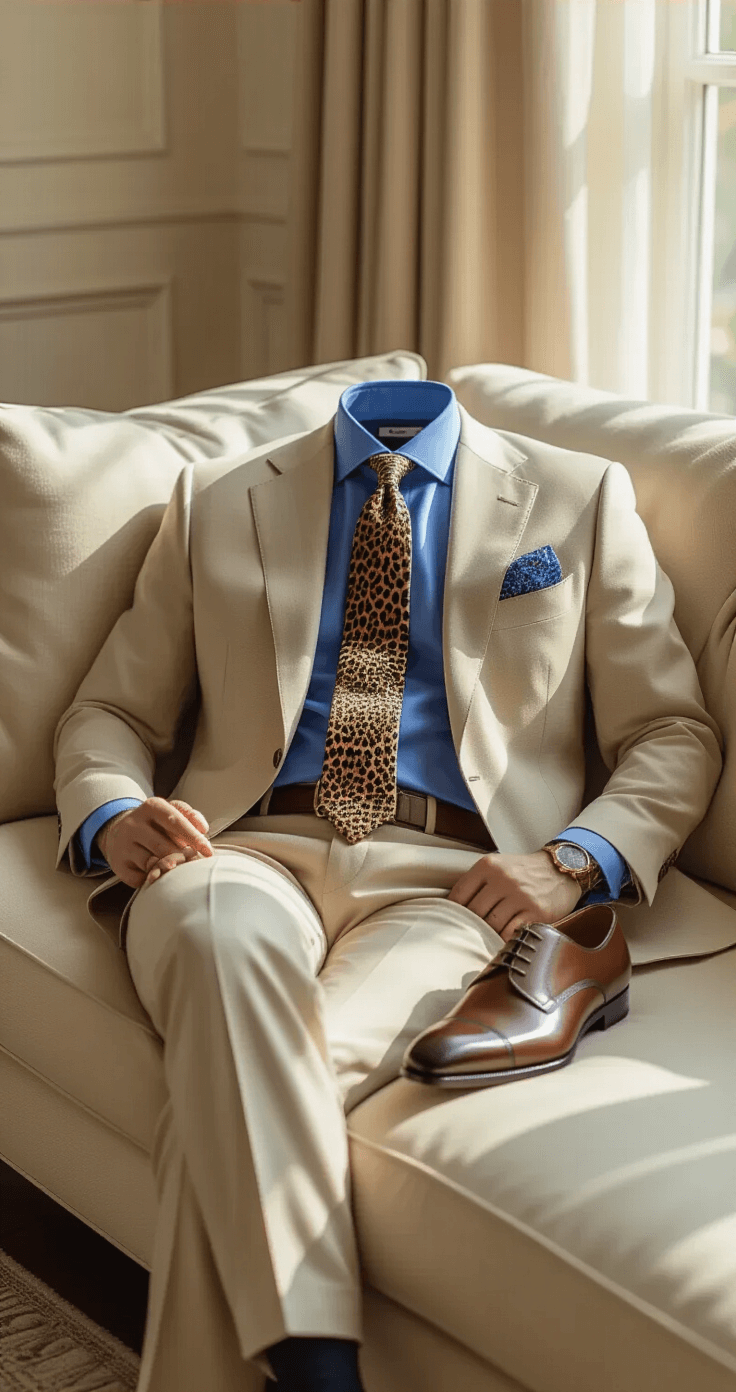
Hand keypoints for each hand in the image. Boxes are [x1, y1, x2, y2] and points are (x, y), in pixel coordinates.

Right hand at [97, 797, 213, 888]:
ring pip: (152, 864)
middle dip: (183, 858)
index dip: (193, 838)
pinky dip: (153, 878)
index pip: (175, 822)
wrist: (119, 831)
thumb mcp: (171, 811)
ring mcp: (123, 845)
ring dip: (169, 870)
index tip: (208, 851)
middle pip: (164, 847)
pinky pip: (141, 878)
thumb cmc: (155, 823)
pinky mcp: (118, 864)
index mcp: (151, 807)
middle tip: (195, 864)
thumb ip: (190, 815)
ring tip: (177, 869)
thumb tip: (203, 829)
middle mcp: (134, 824)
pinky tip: (158, 873)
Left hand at [447, 850, 581, 940]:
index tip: (451, 922)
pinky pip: (511, 932)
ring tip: (486, 938)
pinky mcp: (537, 912)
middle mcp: (504, 879)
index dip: (453, 912)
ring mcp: (521, 896)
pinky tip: (504, 937)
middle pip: (474, 913)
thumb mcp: (498, 866)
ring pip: (492, 925)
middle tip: (468, 935)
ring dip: (488, 934)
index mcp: (488, 866)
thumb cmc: (525, 871)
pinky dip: (505, 938)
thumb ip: (477, 883)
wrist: (562, 869)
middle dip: (470, 926)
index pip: (459, 895)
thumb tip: (452, 909)